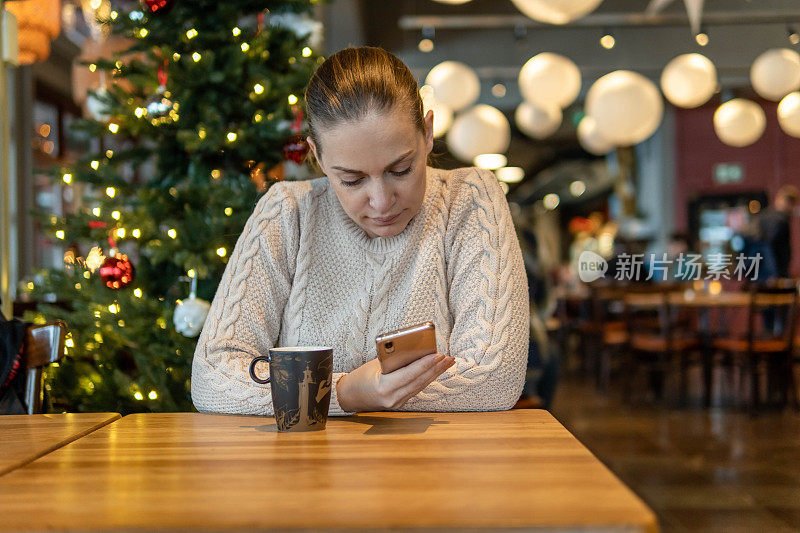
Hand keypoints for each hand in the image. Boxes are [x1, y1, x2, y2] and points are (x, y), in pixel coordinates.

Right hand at [336, 353, 454, 411]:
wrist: (348, 396)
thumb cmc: (360, 377)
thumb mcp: (374, 365)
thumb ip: (394, 360)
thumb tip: (415, 352)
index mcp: (384, 387)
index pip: (410, 374)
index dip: (425, 364)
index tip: (439, 354)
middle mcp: (392, 398)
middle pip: (419, 382)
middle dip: (435, 369)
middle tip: (449, 358)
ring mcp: (396, 403)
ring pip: (420, 386)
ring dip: (434, 374)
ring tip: (446, 363)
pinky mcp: (399, 404)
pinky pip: (415, 390)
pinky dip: (425, 379)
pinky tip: (434, 372)